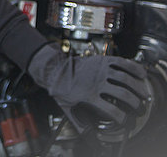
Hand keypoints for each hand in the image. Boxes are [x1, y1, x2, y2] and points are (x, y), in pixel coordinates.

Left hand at [27, 44, 150, 130]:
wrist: (55, 69)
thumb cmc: (61, 89)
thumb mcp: (68, 109)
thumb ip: (80, 124)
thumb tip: (91, 139)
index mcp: (88, 96)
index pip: (111, 110)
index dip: (123, 118)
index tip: (127, 121)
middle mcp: (96, 82)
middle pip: (123, 94)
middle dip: (135, 103)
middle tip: (140, 108)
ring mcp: (100, 70)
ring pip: (125, 78)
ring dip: (138, 87)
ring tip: (144, 95)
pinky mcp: (102, 60)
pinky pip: (121, 63)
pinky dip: (134, 68)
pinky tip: (141, 75)